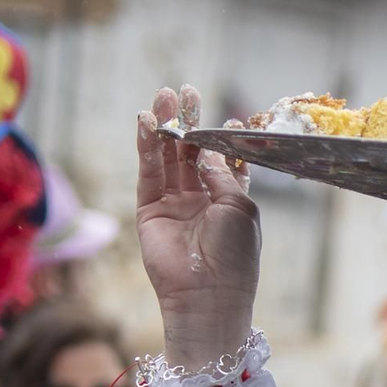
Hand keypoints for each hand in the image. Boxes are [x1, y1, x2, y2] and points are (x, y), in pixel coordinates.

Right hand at [137, 84, 261, 369]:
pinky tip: (147, 122)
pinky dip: (147, 147)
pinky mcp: (150, 210)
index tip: (229, 118)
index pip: (223, 162)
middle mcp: (201, 200)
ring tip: (163, 97)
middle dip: (189, 122)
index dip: (222, 139)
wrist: (208, 294)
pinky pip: (148, 172)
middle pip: (191, 152)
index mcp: (229, 201)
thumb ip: (222, 173)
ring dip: (165, 126)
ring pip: (167, 157)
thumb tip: (207, 148)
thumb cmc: (233, 255)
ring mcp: (174, 204)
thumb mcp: (239, 207)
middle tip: (186, 92)